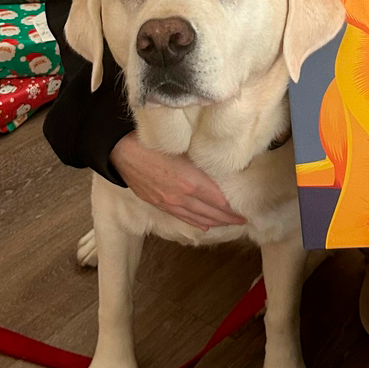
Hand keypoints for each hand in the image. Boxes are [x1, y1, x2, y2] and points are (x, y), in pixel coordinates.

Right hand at [110, 131, 245, 231]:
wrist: (123, 151)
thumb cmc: (156, 142)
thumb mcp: (185, 147)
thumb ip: (202, 160)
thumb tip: (221, 162)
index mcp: (192, 182)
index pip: (219, 202)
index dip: (233, 210)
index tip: (245, 212)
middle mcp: (182, 197)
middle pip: (210, 213)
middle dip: (227, 219)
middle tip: (242, 222)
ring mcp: (169, 203)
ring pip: (197, 218)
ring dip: (214, 222)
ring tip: (227, 224)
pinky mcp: (158, 204)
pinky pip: (181, 217)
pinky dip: (195, 222)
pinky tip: (203, 224)